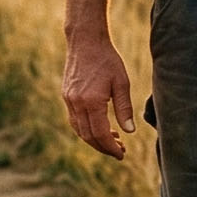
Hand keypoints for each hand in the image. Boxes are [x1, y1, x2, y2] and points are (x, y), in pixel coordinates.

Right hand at [62, 32, 134, 157]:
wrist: (85, 41)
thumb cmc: (107, 59)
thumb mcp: (121, 82)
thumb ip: (124, 108)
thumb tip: (129, 131)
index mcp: (92, 101)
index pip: (101, 134)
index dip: (111, 147)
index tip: (121, 154)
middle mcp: (77, 103)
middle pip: (88, 136)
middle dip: (103, 147)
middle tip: (119, 151)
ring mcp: (69, 100)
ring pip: (79, 130)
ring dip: (94, 140)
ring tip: (113, 141)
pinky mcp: (67, 96)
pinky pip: (74, 120)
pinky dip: (86, 129)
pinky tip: (99, 128)